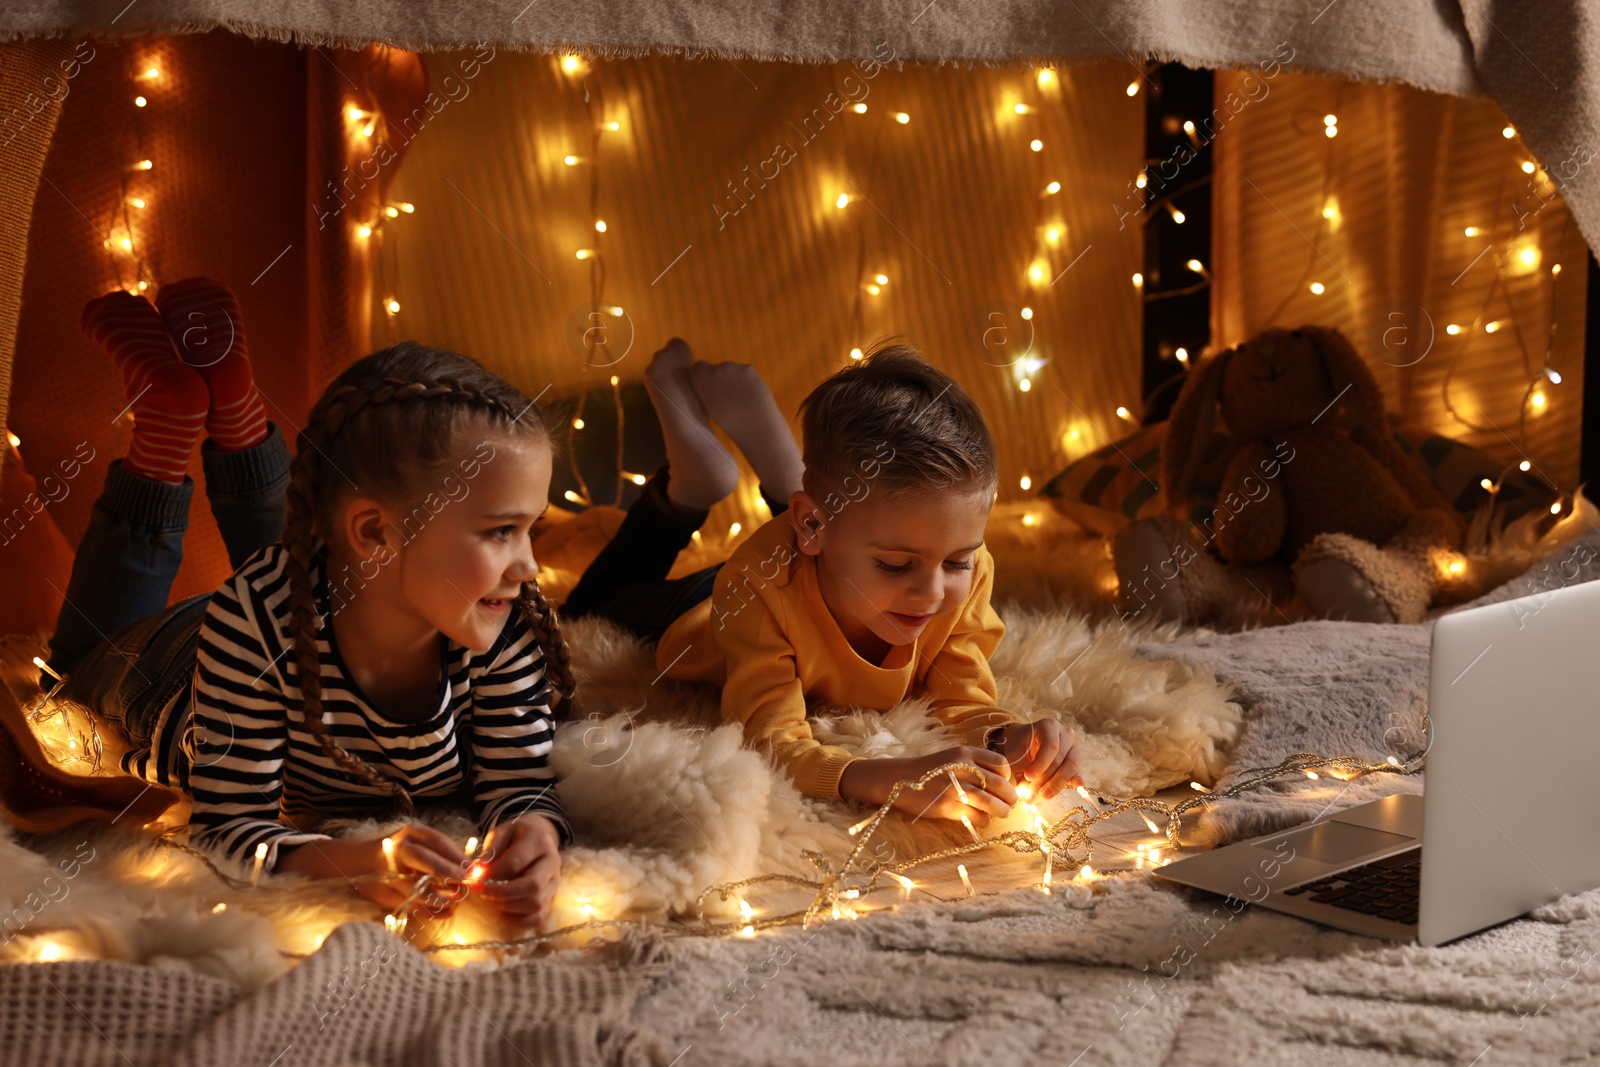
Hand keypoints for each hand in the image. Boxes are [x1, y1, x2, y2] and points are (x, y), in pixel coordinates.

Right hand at [277, 824, 466, 921]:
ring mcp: (386, 872)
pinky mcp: (381, 894)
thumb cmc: (399, 852)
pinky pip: (407, 904)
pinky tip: (444, 913)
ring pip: (413, 886)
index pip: (434, 841)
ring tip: (454, 903)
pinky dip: (427, 911)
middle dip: (445, 871)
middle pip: (421, 858)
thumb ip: (441, 854)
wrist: (356, 863)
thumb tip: (471, 869)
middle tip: (464, 882)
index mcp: (410, 834)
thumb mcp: (418, 844)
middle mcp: (396, 849)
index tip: (472, 868)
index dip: (455, 855)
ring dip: (437, 897)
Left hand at [472, 813, 563, 931]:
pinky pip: (539, 917)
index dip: (493, 874)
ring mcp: (555, 881)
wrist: (539, 835)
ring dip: (510, 907)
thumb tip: (478, 873)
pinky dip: (519, 921)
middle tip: (484, 893)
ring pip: (537, 904)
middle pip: (532, 886)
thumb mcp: (501, 832)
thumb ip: (490, 851)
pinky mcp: (552, 897)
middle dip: (503, 893)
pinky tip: (504, 914)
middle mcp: (552, 862)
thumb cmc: (516, 835)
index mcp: (539, 841)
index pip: (516, 862)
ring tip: (493, 901)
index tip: (476, 879)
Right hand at [875, 746, 1017, 826]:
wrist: (899, 779)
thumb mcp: (952, 757)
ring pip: (992, 803)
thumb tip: (1001, 783)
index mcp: (965, 753)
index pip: (1001, 764)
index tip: (1004, 784)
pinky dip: (984, 820)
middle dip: (1010, 797)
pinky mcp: (948, 807)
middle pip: (1000, 785)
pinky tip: (981, 819)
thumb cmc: (929, 769)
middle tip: (1011, 803)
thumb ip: (975, 765)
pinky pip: (977, 817)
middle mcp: (962, 768)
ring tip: (1002, 813)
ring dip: (1002, 810)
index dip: (1008, 776)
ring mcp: (955, 788)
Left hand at [989, 719, 1082, 799]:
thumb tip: (1025, 791)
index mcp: (1049, 726)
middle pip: (1060, 759)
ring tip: (1043, 796)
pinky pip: (1076, 772)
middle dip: (1046, 779)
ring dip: (1056, 784)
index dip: (1041, 764)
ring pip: (1070, 767)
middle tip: (1033, 794)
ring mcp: (1073, 746)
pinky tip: (1077, 787)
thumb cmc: (1018, 745)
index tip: (1028, 777)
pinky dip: (1074, 780)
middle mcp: (1065, 734)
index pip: (1050, 746)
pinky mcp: (1075, 759)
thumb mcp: (1014, 753)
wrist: (1024, 741)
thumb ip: (1019, 771)